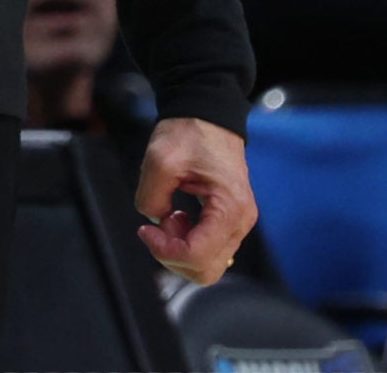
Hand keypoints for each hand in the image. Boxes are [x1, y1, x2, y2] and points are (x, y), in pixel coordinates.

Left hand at [132, 116, 256, 284]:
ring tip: (170, 215)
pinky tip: (178, 217)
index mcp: (230, 208)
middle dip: (173, 255)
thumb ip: (150, 197)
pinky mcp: (229, 221)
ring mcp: (237, 223)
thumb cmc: (191, 132)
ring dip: (180, 248)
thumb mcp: (160, 159)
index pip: (197, 256)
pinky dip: (187, 242)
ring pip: (206, 265)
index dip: (165, 251)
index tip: (146, 229)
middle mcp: (240, 221)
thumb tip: (154, 220)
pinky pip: (208, 249)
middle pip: (205, 271)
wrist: (208, 115)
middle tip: (159, 224)